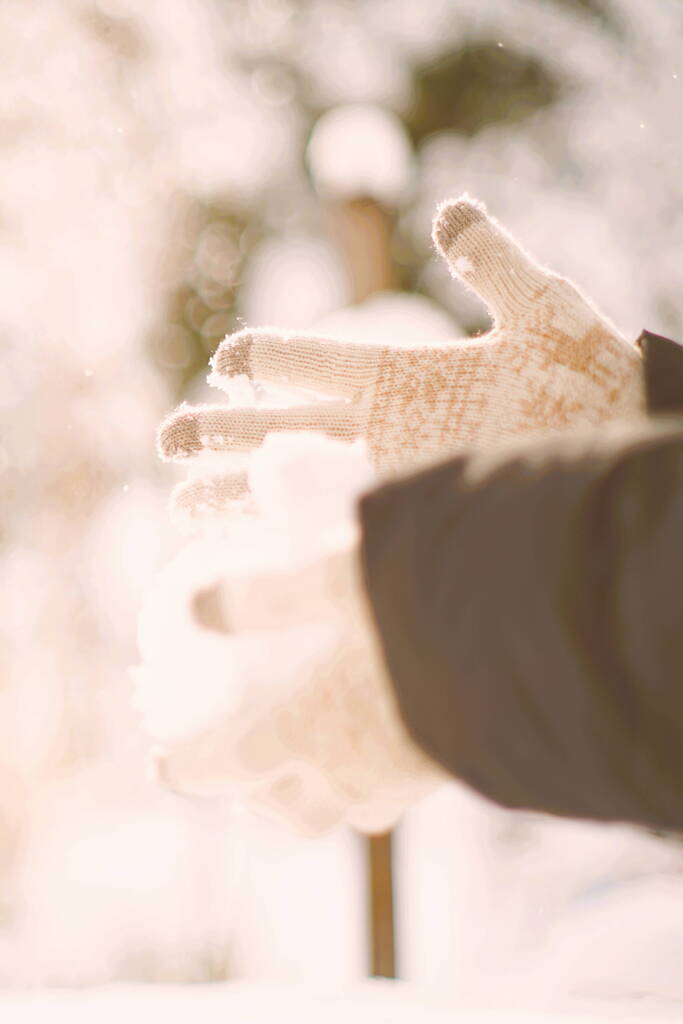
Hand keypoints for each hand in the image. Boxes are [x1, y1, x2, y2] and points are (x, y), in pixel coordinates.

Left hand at [142, 541, 442, 835]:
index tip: (161, 766)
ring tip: (314, 763)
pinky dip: (372, 774)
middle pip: (291, 811)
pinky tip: (383, 734)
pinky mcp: (454, 766)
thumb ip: (261, 596)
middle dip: (259, 802)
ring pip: (348, 808)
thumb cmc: (422, 599)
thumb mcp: (332, 578)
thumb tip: (195, 608)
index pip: (228, 765)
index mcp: (308, 729)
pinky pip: (399, 787)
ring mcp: (408, 778)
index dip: (188, 768)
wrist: (537, 634)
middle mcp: (353, 770)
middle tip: (246, 776)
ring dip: (319, 794)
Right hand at [158, 194, 643, 525]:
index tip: (226, 362)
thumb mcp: (543, 311)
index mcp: (407, 373)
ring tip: (182, 503)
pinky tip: (242, 551)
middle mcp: (388, 427)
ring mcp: (394, 478)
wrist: (619, 448)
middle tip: (168, 443)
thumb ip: (493, 263)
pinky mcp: (405, 519)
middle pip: (289, 430)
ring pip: (299, 485)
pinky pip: (332, 530)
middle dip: (228, 437)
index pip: (321, 363)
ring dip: (239, 494)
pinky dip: (285, 540)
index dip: (272, 360)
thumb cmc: (590, 380)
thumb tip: (450, 213)